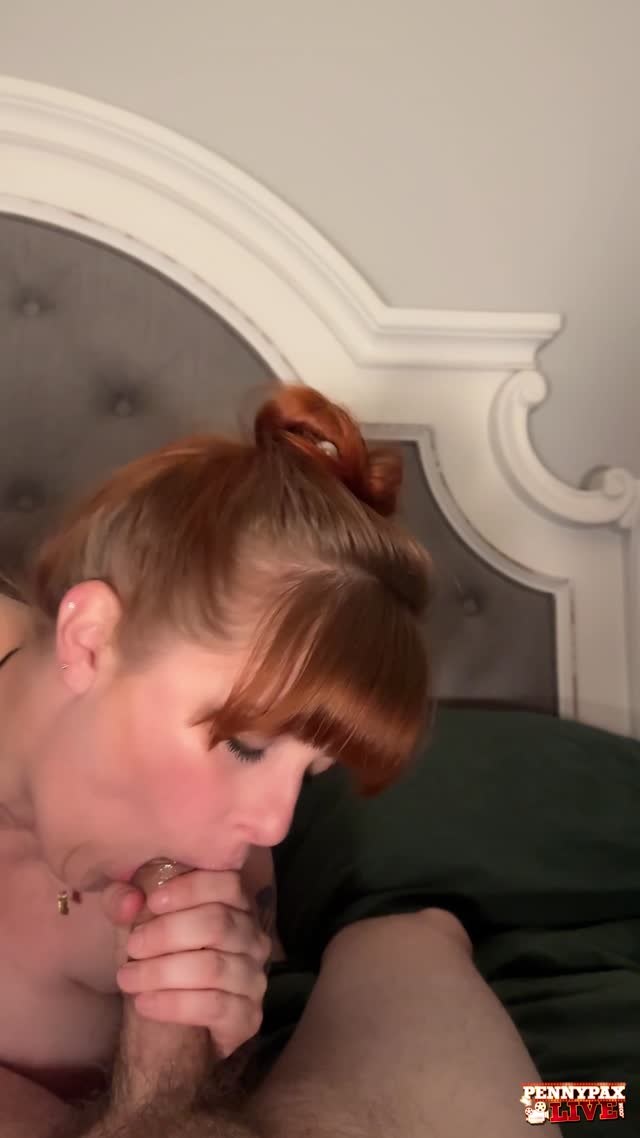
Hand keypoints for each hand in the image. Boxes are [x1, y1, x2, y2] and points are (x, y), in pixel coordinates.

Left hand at [104, 870, 270, 1059]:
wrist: (170, 1030)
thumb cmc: (159, 961)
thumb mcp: (136, 925)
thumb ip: (123, 903)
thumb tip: (128, 899)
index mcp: (234, 906)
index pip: (227, 883)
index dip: (190, 889)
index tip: (152, 902)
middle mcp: (252, 938)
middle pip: (217, 923)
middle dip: (168, 933)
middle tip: (133, 947)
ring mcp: (254, 978)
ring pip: (213, 966)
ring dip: (163, 972)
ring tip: (127, 979)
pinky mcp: (248, 1016)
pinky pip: (215, 1006)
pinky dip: (174, 1004)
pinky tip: (144, 1004)